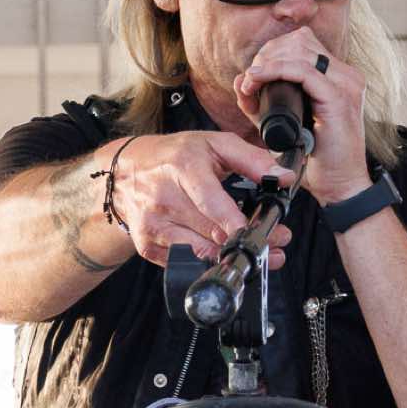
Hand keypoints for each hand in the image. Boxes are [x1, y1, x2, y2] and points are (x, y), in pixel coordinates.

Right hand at [108, 131, 294, 268]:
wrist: (123, 172)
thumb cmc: (173, 156)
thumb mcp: (213, 144)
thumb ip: (251, 158)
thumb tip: (283, 177)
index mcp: (183, 168)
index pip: (214, 205)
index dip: (240, 225)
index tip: (267, 235)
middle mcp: (164, 199)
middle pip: (213, 234)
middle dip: (250, 242)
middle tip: (277, 244)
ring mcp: (153, 225)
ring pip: (201, 254)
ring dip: (233, 257)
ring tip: (256, 253)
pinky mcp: (147, 245)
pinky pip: (184, 263)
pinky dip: (207, 261)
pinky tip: (222, 254)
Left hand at [234, 28, 370, 204]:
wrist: (341, 186)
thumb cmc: (318, 159)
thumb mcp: (285, 125)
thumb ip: (263, 104)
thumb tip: (241, 81)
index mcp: (339, 77)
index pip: (302, 43)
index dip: (273, 52)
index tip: (254, 74)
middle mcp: (346, 75)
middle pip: (299, 41)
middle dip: (267, 55)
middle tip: (250, 80)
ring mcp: (346, 84)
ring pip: (299, 50)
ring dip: (268, 63)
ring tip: (251, 83)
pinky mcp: (339, 98)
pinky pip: (303, 71)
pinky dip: (275, 72)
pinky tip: (257, 81)